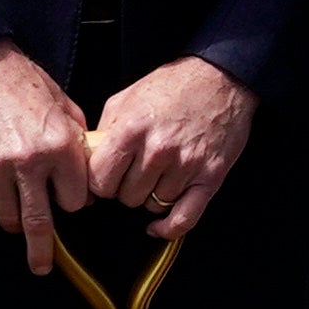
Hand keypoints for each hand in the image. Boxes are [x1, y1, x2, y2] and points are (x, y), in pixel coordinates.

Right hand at [0, 40, 91, 270]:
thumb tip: (88, 180)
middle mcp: (30, 161)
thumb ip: (78, 147)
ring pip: (7, 218)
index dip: (73, 203)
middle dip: (44, 251)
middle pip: (41, 222)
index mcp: (62, 148)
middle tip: (42, 267)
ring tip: (15, 213)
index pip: (76, 202)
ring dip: (13, 221)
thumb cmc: (27, 87)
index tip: (68, 200)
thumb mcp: (67, 111)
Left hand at [87, 56, 258, 242]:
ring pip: (152, 205)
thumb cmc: (171, 87)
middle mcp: (158, 151)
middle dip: (125, 189)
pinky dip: (168, 228)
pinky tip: (157, 226)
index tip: (104, 179)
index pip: (99, 181)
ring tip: (155, 177)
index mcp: (131, 131)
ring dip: (150, 197)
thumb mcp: (125, 100)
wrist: (220, 80)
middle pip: (126, 197)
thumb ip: (105, 133)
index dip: (98, 183)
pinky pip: (184, 217)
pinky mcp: (210, 176)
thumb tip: (88, 162)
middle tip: (133, 174)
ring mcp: (186, 166)